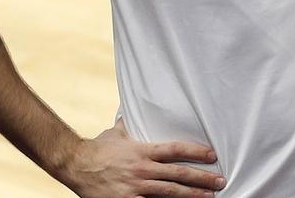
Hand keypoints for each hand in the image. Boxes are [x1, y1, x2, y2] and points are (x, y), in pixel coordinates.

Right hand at [63, 119, 225, 197]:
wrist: (74, 165)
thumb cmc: (98, 148)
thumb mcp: (118, 132)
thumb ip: (132, 122)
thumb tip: (138, 106)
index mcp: (142, 151)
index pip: (175, 150)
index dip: (196, 152)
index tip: (213, 155)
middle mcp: (141, 169)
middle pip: (178, 175)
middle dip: (202, 179)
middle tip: (220, 181)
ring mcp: (134, 188)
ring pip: (169, 193)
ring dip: (192, 196)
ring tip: (210, 197)